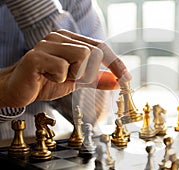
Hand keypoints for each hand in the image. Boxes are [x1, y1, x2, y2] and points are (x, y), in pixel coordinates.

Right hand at [0, 30, 130, 107]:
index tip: (127, 78)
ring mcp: (47, 44)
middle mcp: (59, 37)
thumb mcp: (77, 82)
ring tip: (58, 77)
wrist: (19, 90)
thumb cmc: (46, 82)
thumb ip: (96, 79)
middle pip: (94, 53)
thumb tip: (117, 81)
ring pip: (82, 56)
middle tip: (71, 79)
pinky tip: (46, 78)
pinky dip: (59, 79)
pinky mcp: (36, 56)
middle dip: (88, 73)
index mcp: (70, 41)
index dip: (116, 63)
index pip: (101, 47)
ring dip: (74, 75)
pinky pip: (63, 68)